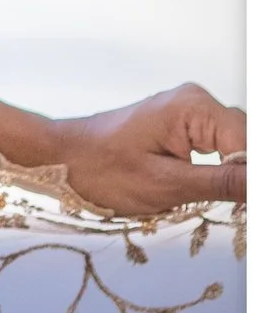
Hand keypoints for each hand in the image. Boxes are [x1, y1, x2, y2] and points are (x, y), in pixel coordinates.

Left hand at [47, 83, 245, 217]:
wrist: (62, 158)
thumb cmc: (101, 170)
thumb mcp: (167, 184)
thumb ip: (223, 183)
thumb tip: (261, 184)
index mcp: (195, 108)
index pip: (250, 144)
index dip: (251, 178)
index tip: (246, 210)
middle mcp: (197, 101)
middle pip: (247, 142)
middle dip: (245, 177)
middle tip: (238, 212)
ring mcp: (190, 112)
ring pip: (236, 145)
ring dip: (236, 176)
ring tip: (224, 205)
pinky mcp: (183, 125)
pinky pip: (218, 146)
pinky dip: (221, 171)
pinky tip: (215, 192)